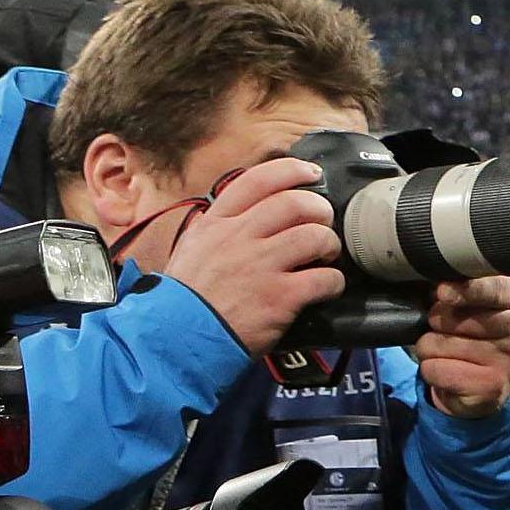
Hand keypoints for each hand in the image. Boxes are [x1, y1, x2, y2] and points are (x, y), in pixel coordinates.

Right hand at [157, 157, 348, 355]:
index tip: (311, 173)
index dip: (291, 171)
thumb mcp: (192, 249)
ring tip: (327, 256)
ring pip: (315, 236)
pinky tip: (327, 286)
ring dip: (330, 244)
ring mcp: (260, 266)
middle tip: (324, 222)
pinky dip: (334, 281)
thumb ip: (218, 229)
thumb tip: (242, 214)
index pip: (257, 180)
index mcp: (216, 223)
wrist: (176, 339)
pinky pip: (324, 279)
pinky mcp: (279, 297)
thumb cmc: (185, 297)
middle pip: (294, 203)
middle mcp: (239, 238)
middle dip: (319, 209)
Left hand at [415, 276, 509, 417]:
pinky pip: (435, 369)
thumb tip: (439, 289)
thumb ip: (460, 286)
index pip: (494, 289)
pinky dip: (430, 369)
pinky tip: (448, 369)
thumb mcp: (477, 301)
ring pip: (437, 344)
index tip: (442, 292)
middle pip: (454, 318)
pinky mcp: (489, 387)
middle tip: (448, 329)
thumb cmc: (478, 329)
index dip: (466, 290)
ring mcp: (508, 361)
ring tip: (448, 351)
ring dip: (429, 347)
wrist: (491, 380)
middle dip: (435, 321)